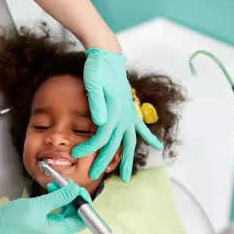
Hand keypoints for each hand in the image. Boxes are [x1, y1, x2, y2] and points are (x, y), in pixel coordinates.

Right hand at [0, 182, 85, 233]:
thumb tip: (75, 189)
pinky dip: (58, 201)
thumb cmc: (14, 218)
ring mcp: (52, 230)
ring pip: (67, 212)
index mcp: (57, 233)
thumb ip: (59, 197)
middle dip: (73, 198)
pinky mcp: (46, 225)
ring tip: (56, 184)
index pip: (82, 220)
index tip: (78, 189)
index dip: (83, 204)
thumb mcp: (38, 205)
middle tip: (67, 183)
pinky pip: (58, 212)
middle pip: (76, 216)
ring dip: (64, 197)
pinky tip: (52, 190)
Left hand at [72, 48, 162, 182]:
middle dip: (103, 161)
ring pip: (129, 142)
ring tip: (125, 178)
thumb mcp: (93, 82)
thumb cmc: (97, 68)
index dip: (89, 148)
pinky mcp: (130, 109)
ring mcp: (129, 113)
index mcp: (114, 111)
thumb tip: (100, 122)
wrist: (108, 56)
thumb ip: (96, 102)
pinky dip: (149, 137)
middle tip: (93, 176)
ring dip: (127, 159)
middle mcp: (124, 115)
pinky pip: (141, 127)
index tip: (76, 154)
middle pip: (114, 144)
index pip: (101, 136)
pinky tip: (158, 146)